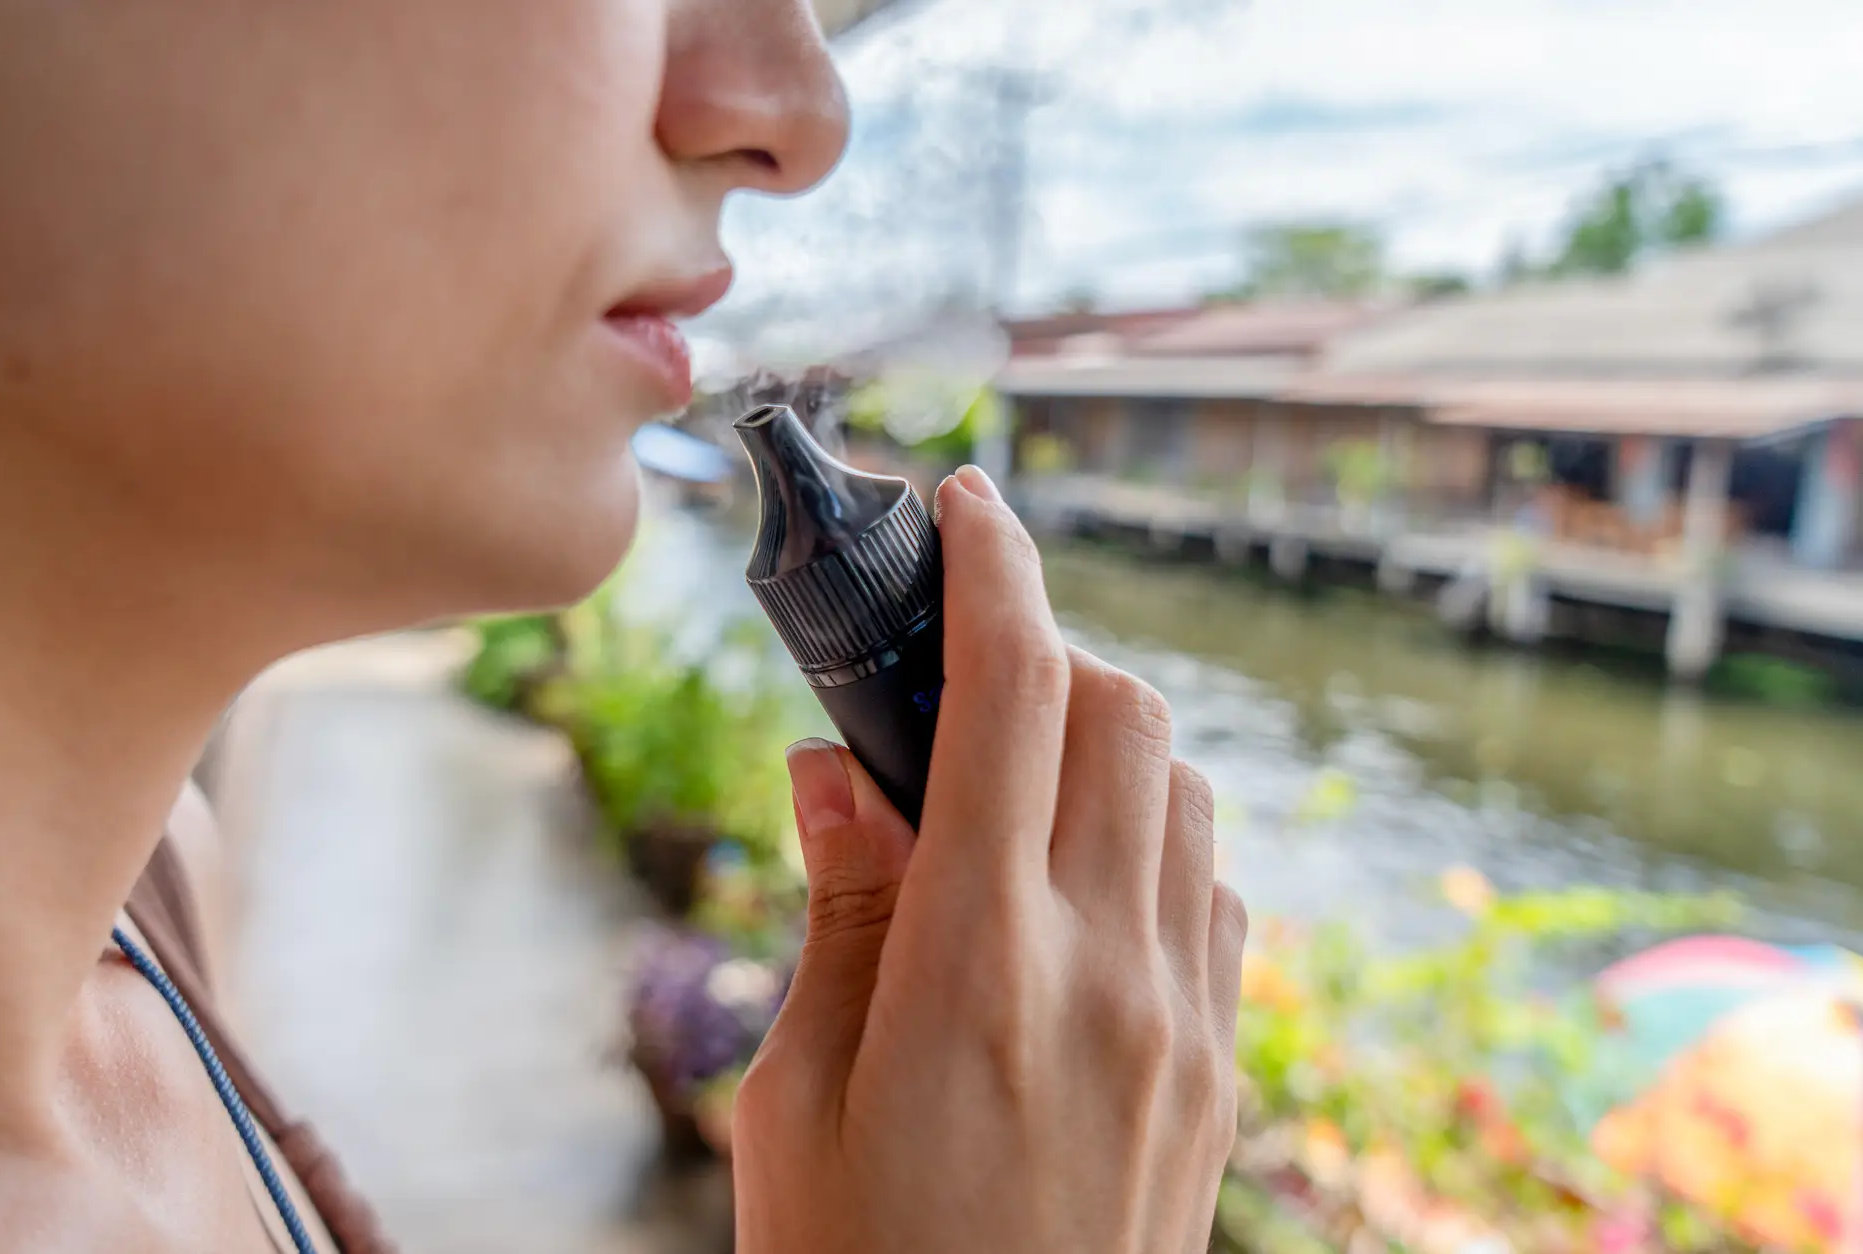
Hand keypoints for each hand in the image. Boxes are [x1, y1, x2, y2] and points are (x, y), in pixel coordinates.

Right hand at [735, 465, 1246, 1253]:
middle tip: (961, 671)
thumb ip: (838, 908)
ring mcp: (1187, 1021)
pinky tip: (1080, 889)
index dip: (993, 569)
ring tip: (1011, 782)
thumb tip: (839, 765)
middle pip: (1121, 709)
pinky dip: (1156, 838)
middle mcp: (1108, 969)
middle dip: (1046, 646)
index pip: (1009, 693)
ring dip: (1106, 738)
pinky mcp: (1222, 1072)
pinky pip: (1216, 892)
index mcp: (976, 962)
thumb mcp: (796, 1093)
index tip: (969, 506)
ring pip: (1184, 789)